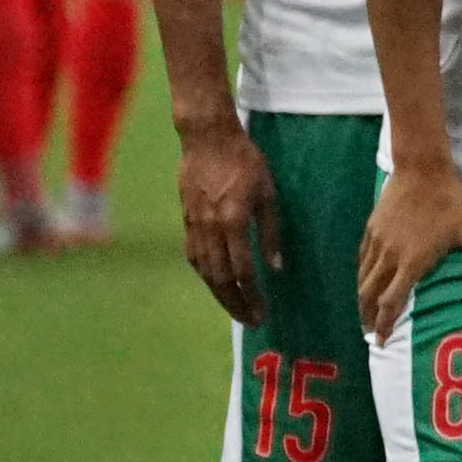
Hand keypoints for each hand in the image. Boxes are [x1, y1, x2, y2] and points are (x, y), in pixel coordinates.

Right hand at [175, 116, 278, 321]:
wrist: (207, 140)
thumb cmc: (245, 162)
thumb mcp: (269, 193)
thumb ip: (271, 232)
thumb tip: (276, 268)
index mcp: (234, 221)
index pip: (242, 270)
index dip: (253, 295)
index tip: (264, 312)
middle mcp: (210, 229)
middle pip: (220, 278)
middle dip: (236, 303)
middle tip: (251, 321)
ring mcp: (194, 226)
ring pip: (204, 271)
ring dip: (220, 294)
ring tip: (237, 309)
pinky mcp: (186, 222)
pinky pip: (194, 257)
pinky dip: (206, 275)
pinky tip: (216, 283)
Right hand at [357, 163, 461, 338]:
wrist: (421, 169)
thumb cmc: (449, 201)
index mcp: (412, 261)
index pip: (391, 301)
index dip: (384, 323)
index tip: (379, 340)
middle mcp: (389, 256)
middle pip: (369, 294)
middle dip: (367, 317)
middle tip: (368, 333)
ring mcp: (377, 242)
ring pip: (362, 278)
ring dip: (361, 298)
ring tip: (364, 312)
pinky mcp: (370, 229)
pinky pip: (362, 259)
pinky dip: (361, 275)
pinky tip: (365, 280)